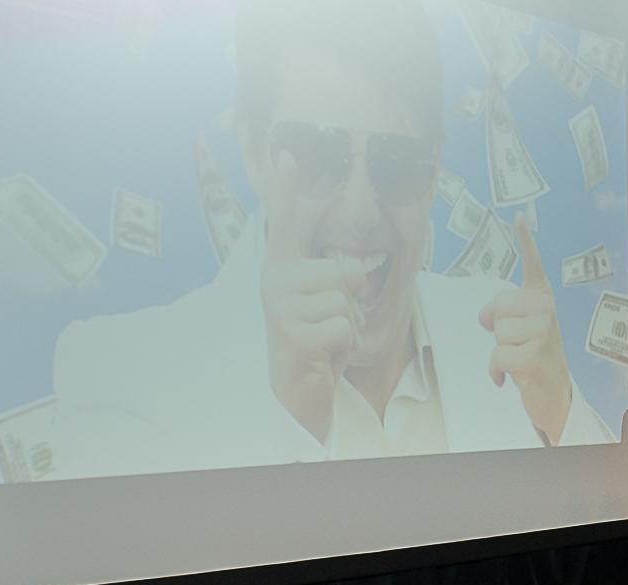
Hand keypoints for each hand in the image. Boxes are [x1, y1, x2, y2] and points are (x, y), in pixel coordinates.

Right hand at [260, 155, 362, 439]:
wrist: (299, 388)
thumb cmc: (319, 340)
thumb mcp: (335, 303)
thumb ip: (343, 278)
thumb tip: (354, 275)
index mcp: (283, 267)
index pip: (283, 222)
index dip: (286, 188)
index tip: (287, 154)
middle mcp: (274, 280)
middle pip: (342, 271)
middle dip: (351, 303)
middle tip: (330, 324)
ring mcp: (278, 306)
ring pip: (345, 301)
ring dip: (349, 326)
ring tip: (326, 339)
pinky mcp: (291, 334)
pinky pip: (343, 327)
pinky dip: (345, 345)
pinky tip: (324, 354)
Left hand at [478, 215, 572, 442]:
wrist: (554, 394)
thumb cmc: (535, 358)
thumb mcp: (521, 331)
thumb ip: (501, 314)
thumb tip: (484, 316)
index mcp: (542, 299)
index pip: (533, 265)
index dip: (525, 240)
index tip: (519, 217)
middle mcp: (546, 310)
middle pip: (498, 306)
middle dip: (497, 328)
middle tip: (514, 344)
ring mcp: (542, 332)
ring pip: (496, 332)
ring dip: (499, 352)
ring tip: (516, 360)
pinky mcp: (533, 356)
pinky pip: (496, 356)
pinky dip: (496, 372)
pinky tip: (506, 378)